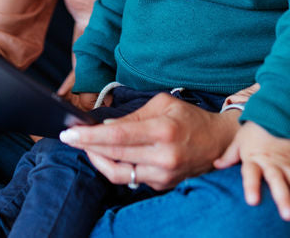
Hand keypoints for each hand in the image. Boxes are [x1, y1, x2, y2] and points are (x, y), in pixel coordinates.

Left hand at [58, 92, 240, 189]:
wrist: (219, 142)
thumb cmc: (190, 118)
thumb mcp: (163, 104)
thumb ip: (133, 116)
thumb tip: (106, 127)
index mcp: (163, 131)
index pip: (117, 137)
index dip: (90, 136)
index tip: (70, 134)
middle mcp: (163, 156)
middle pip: (114, 156)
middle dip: (87, 147)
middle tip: (69, 138)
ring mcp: (163, 174)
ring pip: (119, 173)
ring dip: (98, 160)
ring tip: (87, 147)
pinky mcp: (163, 184)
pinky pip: (132, 178)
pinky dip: (116, 166)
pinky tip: (107, 155)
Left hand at [213, 121, 289, 222]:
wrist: (274, 112)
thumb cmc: (253, 131)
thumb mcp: (239, 141)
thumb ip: (229, 156)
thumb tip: (216, 166)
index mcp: (254, 158)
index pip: (251, 173)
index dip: (251, 186)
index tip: (253, 201)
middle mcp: (271, 161)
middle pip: (277, 181)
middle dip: (283, 199)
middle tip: (288, 216)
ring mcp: (287, 160)